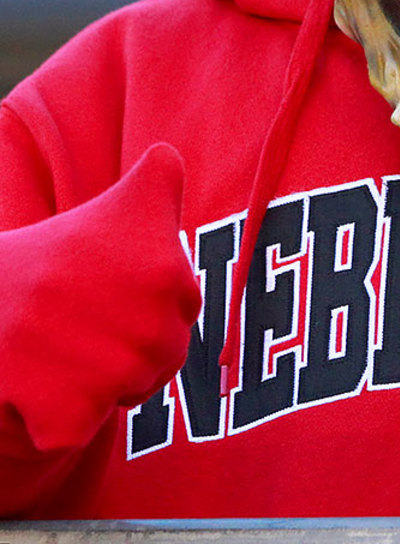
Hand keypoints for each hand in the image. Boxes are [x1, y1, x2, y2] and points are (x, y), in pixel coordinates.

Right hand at [0, 143, 201, 452]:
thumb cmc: (54, 253)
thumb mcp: (118, 205)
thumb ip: (159, 180)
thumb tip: (171, 158)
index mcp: (169, 272)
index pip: (181, 308)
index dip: (142, 302)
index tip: (102, 281)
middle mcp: (152, 326)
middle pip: (161, 358)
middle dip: (126, 346)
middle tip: (77, 316)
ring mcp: (114, 373)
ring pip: (126, 393)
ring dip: (94, 381)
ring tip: (56, 344)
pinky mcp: (70, 419)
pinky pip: (80, 429)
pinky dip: (54, 415)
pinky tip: (31, 376)